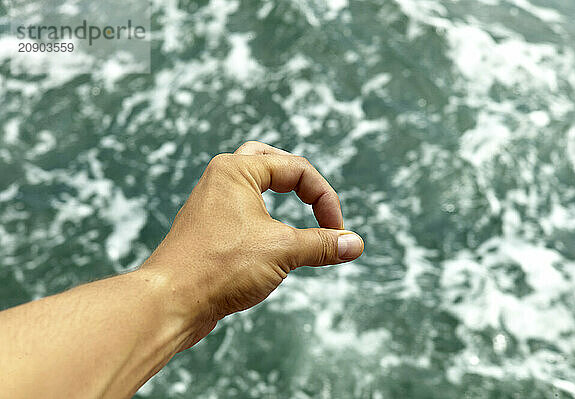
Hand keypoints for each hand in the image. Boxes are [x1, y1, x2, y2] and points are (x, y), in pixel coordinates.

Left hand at [140, 141, 363, 349]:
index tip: (336, 231)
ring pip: (252, 187)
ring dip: (280, 199)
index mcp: (236, 170)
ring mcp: (211, 206)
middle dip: (298, 181)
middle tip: (315, 201)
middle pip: (269, 162)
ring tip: (298, 215)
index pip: (296, 169)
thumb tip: (355, 244)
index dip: (324, 198)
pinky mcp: (208, 232)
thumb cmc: (219, 266)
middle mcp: (220, 181)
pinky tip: (273, 243)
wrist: (170, 301)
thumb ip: (321, 244)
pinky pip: (242, 214)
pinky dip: (265, 221)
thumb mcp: (282, 251)